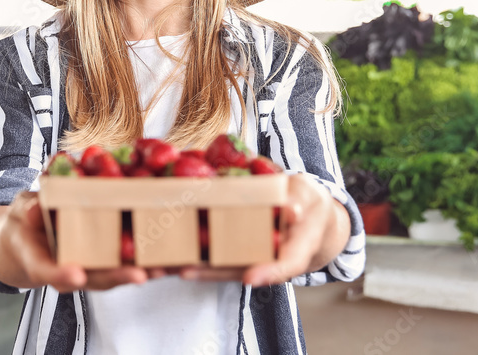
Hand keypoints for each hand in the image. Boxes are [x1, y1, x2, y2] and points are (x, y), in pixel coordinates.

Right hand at [0, 191, 153, 292]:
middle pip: (93, 279)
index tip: (75, 274)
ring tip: (165, 268)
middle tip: (139, 275)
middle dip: (117, 277)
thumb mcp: (21, 211)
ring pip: (115, 274)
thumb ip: (29, 210)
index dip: (62, 273)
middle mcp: (69, 270)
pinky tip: (171, 256)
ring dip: (141, 272)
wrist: (30, 237)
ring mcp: (90, 267)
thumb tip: (37, 207)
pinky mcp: (107, 260)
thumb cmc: (25, 222)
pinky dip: (148, 260)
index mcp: (41, 261)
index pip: (49, 272)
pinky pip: (127, 262)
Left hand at [178, 173, 350, 286]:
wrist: (305, 211)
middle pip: (241, 269)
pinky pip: (214, 249)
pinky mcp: (234, 245)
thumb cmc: (308, 204)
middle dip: (212, 272)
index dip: (268, 272)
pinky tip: (169, 248)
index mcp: (296, 250)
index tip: (250, 278)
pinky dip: (193, 249)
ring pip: (222, 264)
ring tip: (168, 264)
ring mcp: (250, 255)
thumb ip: (299, 203)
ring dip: (196, 265)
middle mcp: (269, 258)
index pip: (285, 265)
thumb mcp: (309, 198)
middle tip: (186, 270)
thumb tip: (291, 210)